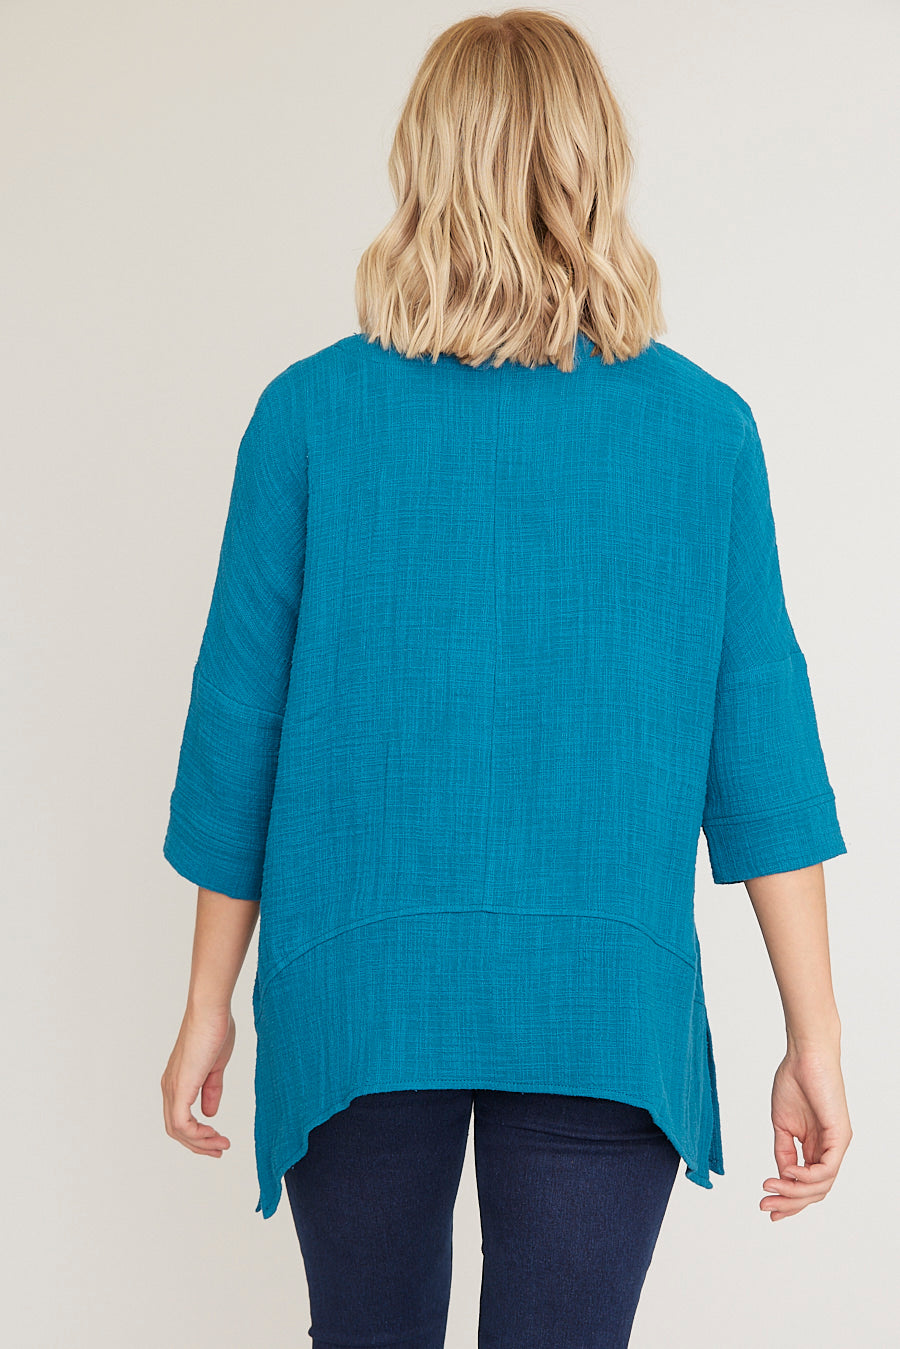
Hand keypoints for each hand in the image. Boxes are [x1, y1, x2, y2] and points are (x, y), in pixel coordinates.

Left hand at [161, 1003, 234, 1157]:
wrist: (210, 1011)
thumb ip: (211, 1090)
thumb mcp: (215, 1066)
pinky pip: (181, 1122)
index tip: (219, 1139)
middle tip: (220, 1150)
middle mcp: (170, 1087)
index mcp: (177, 1081)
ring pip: (177, 1130)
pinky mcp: (179, 1087)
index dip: (198, 1134)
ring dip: (200, 1142)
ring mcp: (172, 1087)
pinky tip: (213, 1132)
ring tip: (221, 1145)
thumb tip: (210, 1113)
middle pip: (176, 1129)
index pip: (180, 1118)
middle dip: (198, 1144)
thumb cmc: (214, 1029)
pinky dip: (197, 1134)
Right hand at [760, 1041, 851, 1220]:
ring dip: (795, 1192)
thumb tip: (782, 1176)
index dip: (787, 1200)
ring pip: (821, 1185)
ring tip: (772, 1188)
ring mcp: (837, 1144)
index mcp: (816, 1147)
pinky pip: (827, 1168)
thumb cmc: (794, 1081)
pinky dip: (808, 1176)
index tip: (766, 1206)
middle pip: (814, 1191)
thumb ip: (783, 1150)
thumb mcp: (782, 1124)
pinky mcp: (841, 1136)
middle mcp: (830, 1150)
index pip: (807, 1185)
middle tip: (765, 1206)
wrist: (804, 1055)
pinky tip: (789, 1171)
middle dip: (789, 1202)